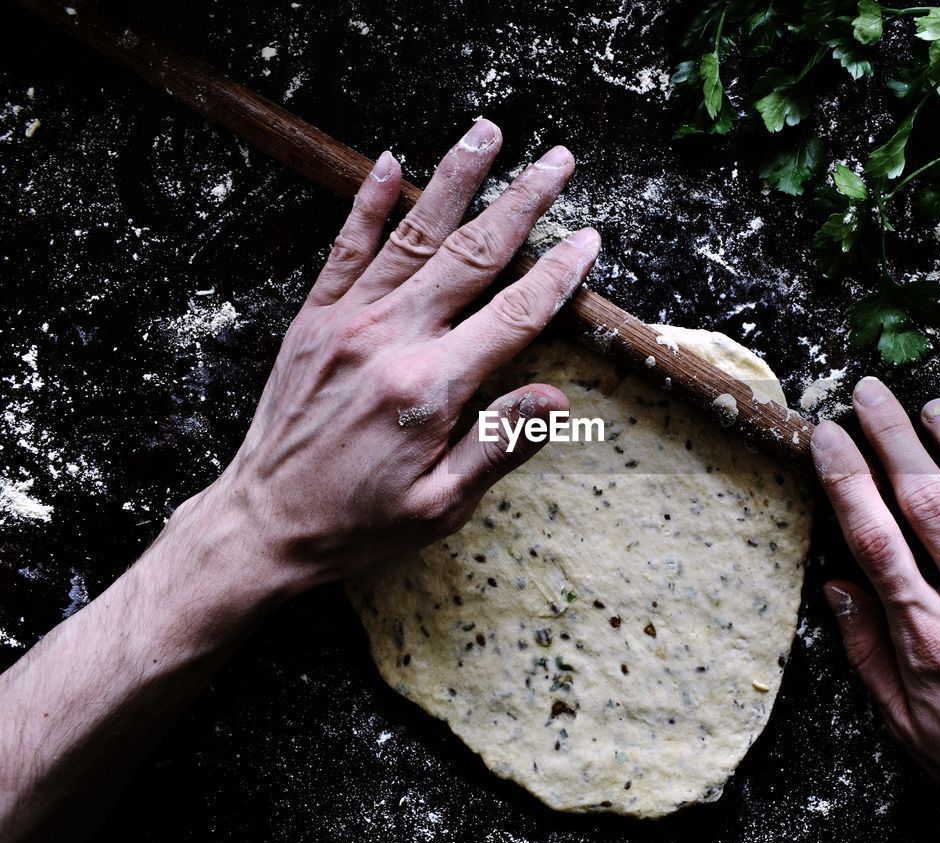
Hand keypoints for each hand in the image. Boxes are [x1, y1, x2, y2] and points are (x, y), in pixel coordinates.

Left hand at [193, 118, 598, 591]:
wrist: (262, 524)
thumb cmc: (358, 522)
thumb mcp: (441, 506)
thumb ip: (498, 445)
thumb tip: (556, 400)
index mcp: (429, 387)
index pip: (513, 315)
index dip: (557, 275)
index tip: (588, 240)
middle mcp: (390, 339)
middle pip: (471, 256)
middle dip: (521, 204)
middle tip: (556, 162)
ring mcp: (347, 321)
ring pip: (413, 235)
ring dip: (454, 180)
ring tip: (487, 132)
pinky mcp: (313, 320)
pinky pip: (345, 248)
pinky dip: (368, 203)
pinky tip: (390, 163)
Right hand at [812, 378, 939, 842]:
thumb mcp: (905, 726)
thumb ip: (866, 651)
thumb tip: (834, 586)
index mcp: (927, 636)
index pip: (873, 535)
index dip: (845, 476)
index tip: (827, 437)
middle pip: (927, 500)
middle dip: (893, 437)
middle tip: (872, 393)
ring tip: (934, 407)